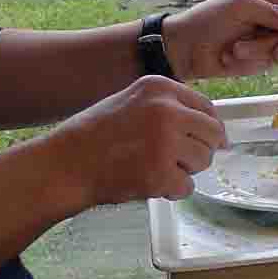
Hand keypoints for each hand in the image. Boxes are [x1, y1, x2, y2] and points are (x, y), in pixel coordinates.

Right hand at [47, 74, 227, 206]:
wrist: (64, 163)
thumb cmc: (93, 136)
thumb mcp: (131, 102)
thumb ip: (167, 108)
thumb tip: (208, 124)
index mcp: (160, 88)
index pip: (206, 108)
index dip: (210, 129)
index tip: (213, 140)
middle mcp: (167, 110)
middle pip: (212, 134)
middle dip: (200, 151)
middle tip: (179, 161)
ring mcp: (165, 142)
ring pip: (204, 161)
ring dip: (185, 171)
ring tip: (155, 168)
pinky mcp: (160, 173)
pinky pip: (187, 187)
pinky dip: (171, 191)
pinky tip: (149, 183)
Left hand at [164, 0, 277, 80]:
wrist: (186, 49)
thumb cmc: (208, 19)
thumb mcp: (241, 7)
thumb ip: (275, 12)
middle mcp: (276, 14)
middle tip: (275, 45)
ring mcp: (272, 36)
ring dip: (263, 49)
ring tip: (237, 48)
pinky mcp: (266, 57)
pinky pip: (275, 60)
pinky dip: (255, 59)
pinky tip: (234, 55)